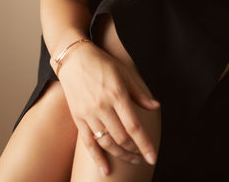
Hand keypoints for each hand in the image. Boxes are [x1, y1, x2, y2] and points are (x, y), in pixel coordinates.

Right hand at [57, 42, 159, 174]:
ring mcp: (89, 113)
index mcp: (117, 94)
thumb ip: (139, 92)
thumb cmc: (102, 63)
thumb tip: (155, 107)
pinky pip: (88, 143)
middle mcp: (102, 106)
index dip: (145, 144)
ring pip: (106, 143)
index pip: (134, 126)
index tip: (153, 157)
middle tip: (142, 156)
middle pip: (121, 138)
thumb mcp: (125, 72)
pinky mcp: (78, 118)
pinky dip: (97, 158)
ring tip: (131, 159)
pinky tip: (105, 170)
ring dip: (120, 155)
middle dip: (134, 151)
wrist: (74, 58)